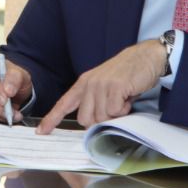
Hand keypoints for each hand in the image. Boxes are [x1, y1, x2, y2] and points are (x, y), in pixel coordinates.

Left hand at [36, 40, 166, 132]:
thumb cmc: (127, 74)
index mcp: (84, 83)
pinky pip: (115, 112)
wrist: (146, 56)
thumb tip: (91, 122)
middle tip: (114, 108)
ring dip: (116, 114)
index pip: (64, 104)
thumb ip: (95, 101)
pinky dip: (124, 109)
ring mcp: (101, 85)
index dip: (52, 119)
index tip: (42, 132)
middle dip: (100, 121)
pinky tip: (128, 97)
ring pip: (101, 118)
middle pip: (85, 119)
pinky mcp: (115, 88)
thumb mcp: (104, 85)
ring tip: (123, 99)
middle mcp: (89, 84)